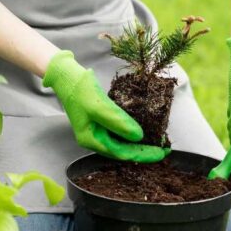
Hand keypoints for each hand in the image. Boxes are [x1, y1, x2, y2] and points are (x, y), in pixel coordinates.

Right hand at [42, 51, 168, 161]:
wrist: (67, 76)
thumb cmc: (80, 90)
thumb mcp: (100, 106)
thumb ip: (118, 122)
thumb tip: (139, 137)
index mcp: (91, 140)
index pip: (122, 153)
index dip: (143, 154)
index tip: (161, 152)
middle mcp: (94, 139)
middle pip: (123, 151)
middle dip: (143, 150)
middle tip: (164, 148)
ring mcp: (97, 130)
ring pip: (122, 142)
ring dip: (139, 143)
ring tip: (157, 141)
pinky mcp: (101, 121)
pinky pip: (120, 131)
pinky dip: (132, 132)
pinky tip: (143, 129)